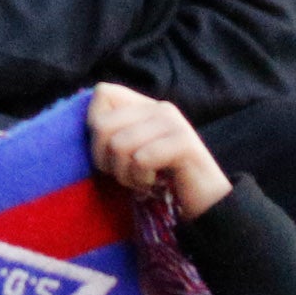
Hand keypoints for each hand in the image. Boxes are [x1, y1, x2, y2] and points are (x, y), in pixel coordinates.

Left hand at [86, 84, 230, 217]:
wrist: (206, 202)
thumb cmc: (162, 178)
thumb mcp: (132, 152)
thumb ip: (113, 134)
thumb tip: (89, 125)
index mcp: (144, 106)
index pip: (102, 93)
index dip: (95, 126)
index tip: (109, 152)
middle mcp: (159, 108)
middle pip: (103, 124)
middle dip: (104, 159)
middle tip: (124, 174)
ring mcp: (173, 123)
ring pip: (119, 145)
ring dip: (125, 174)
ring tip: (141, 180)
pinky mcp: (184, 143)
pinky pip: (141, 159)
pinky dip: (141, 179)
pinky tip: (154, 184)